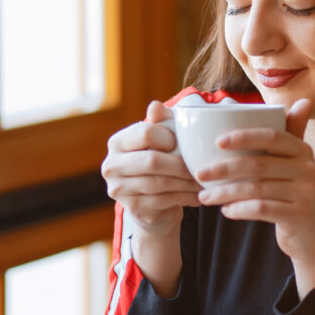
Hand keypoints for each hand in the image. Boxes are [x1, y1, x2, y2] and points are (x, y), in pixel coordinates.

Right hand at [101, 101, 201, 235]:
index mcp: (117, 142)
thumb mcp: (161, 139)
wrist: (152, 203)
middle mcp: (111, 165)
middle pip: (152, 161)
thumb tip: (155, 106)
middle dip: (181, 165)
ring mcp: (118, 189)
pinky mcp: (131, 208)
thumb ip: (160, 121)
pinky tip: (198, 196)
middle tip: (201, 167)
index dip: (170, 138)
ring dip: (186, 183)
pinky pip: (163, 201)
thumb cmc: (159, 162)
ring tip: (203, 181)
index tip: (183, 145)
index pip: (145, 133)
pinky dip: (184, 198)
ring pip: (159, 183)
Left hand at [195, 99, 314, 292]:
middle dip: (224, 168)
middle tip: (199, 173)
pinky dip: (240, 209)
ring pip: (257, 188)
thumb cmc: (293, 194)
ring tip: (204, 197)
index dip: (244, 136)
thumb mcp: (293, 165)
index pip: (272, 136)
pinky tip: (225, 211)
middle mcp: (308, 168)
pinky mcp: (299, 215)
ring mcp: (305, 193)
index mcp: (302, 150)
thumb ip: (289, 135)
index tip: (216, 142)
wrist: (313, 236)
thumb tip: (300, 100)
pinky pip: (262, 209)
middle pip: (259, 164)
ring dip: (225, 193)